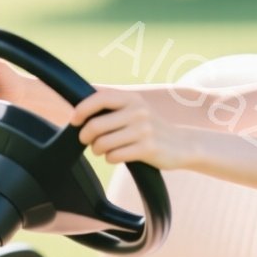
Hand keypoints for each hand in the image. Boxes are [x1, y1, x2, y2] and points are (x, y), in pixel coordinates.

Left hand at [70, 89, 192, 168]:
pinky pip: (114, 156)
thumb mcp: (136, 108)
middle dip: (86, 137)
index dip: (81, 109)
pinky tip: (117, 156)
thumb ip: (113, 104)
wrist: (183, 144)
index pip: (99, 98)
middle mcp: (138, 111)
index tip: (74, 120)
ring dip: (98, 150)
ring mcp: (144, 130)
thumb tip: (81, 101)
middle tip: (88, 141)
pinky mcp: (148, 149)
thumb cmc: (151, 128)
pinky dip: (111, 158)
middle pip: (95, 125)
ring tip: (103, 150)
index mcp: (132, 98)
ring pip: (103, 143)